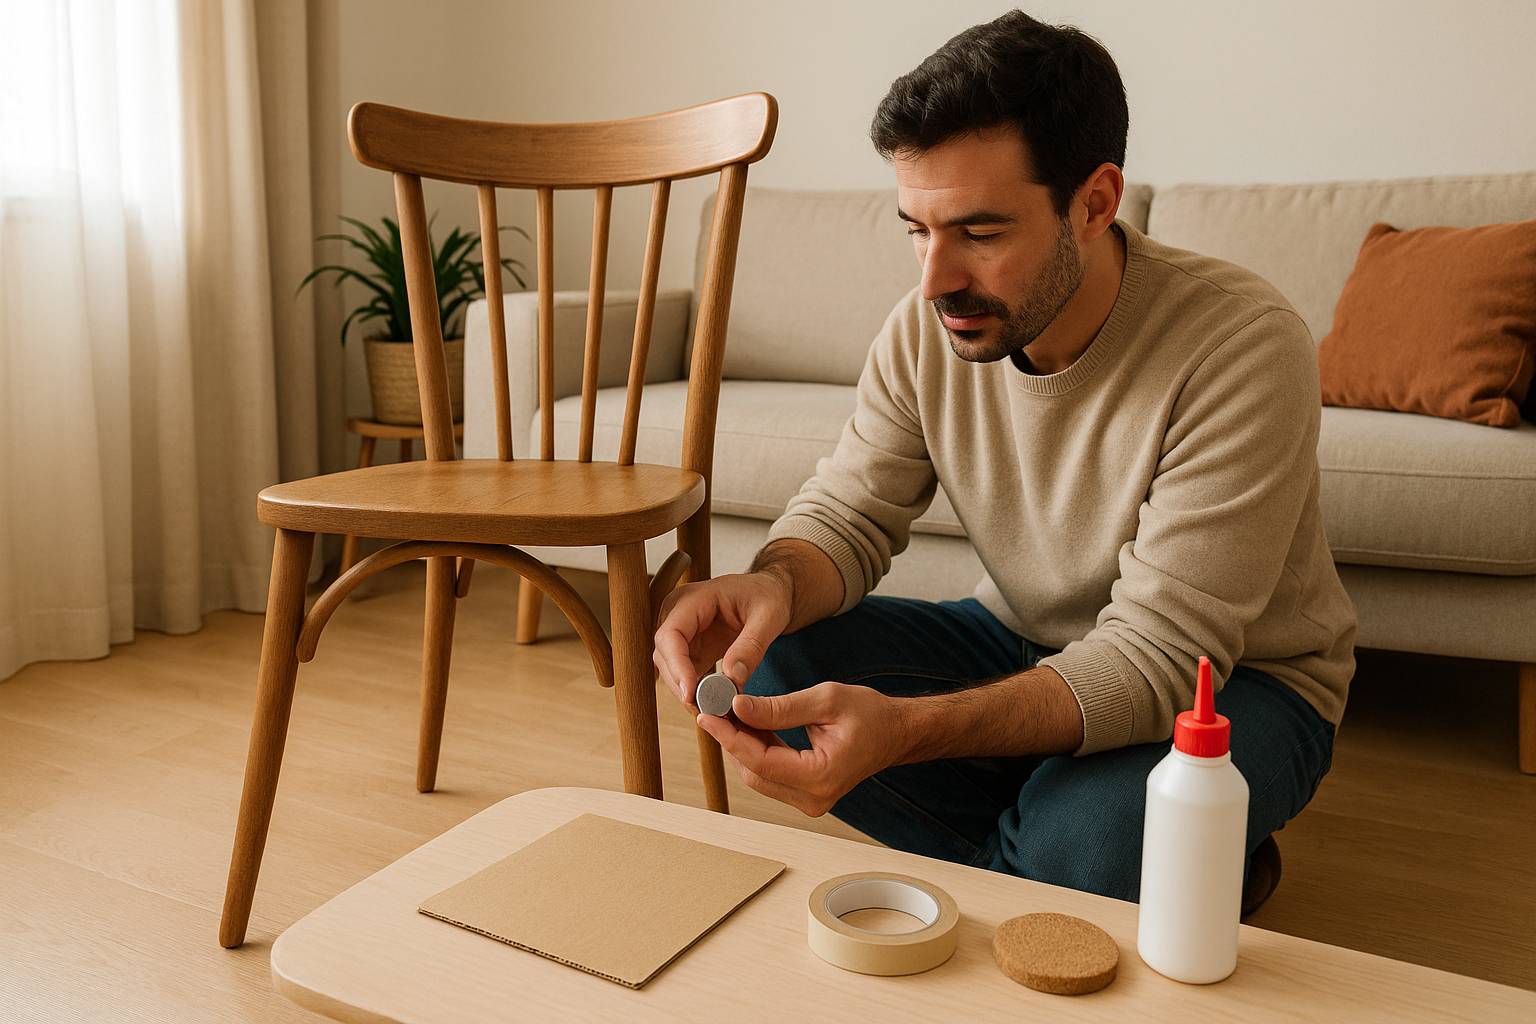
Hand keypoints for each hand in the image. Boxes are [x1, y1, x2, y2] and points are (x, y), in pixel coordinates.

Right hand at [652, 570, 792, 710]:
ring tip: (712, 710)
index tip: (691, 694)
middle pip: (664, 654)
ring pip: (670, 667)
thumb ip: (751, 646)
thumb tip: (732, 679)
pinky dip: (695, 690)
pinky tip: (712, 704)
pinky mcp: (689, 647)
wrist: (768, 593)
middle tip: (706, 710)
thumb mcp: (769, 618)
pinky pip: (683, 673)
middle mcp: (679, 613)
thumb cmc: (768, 597)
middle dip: (681, 684)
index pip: (671, 635)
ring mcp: (681, 631)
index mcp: (693, 598)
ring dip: (686, 690)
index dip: (677, 666)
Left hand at [696, 682, 907, 816]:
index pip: (760, 761)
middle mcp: (814, 798)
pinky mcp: (807, 795)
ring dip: (741, 745)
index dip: (729, 737)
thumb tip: (737, 707)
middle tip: (714, 707)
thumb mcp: (825, 700)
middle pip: (754, 772)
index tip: (707, 714)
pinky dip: (757, 751)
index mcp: (821, 776)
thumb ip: (779, 708)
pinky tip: (748, 724)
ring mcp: (810, 801)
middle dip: (731, 740)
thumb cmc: (869, 713)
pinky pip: (771, 775)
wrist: (896, 733)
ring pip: (759, 776)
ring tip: (729, 711)